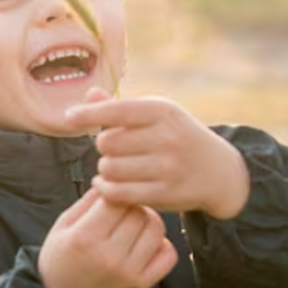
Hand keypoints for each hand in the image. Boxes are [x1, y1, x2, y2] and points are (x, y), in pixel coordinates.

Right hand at [39, 187, 179, 287]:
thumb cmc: (61, 259)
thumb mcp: (63, 226)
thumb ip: (88, 202)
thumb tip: (111, 179)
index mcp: (85, 238)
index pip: (116, 200)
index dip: (115, 192)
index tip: (111, 196)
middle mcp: (109, 257)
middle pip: (139, 212)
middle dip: (131, 206)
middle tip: (122, 210)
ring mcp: (128, 273)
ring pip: (156, 229)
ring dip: (147, 221)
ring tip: (133, 225)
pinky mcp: (142, 285)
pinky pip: (168, 255)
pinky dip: (161, 244)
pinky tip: (145, 244)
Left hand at [65, 89, 250, 218]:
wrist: (218, 171)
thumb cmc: (178, 137)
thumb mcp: (157, 115)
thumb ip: (121, 107)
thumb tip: (89, 94)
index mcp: (163, 111)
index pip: (116, 110)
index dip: (88, 114)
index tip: (69, 117)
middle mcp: (167, 137)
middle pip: (107, 142)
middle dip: (104, 147)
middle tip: (114, 150)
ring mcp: (167, 166)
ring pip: (110, 168)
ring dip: (105, 170)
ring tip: (114, 167)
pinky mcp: (165, 193)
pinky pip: (120, 192)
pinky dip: (107, 189)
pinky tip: (107, 185)